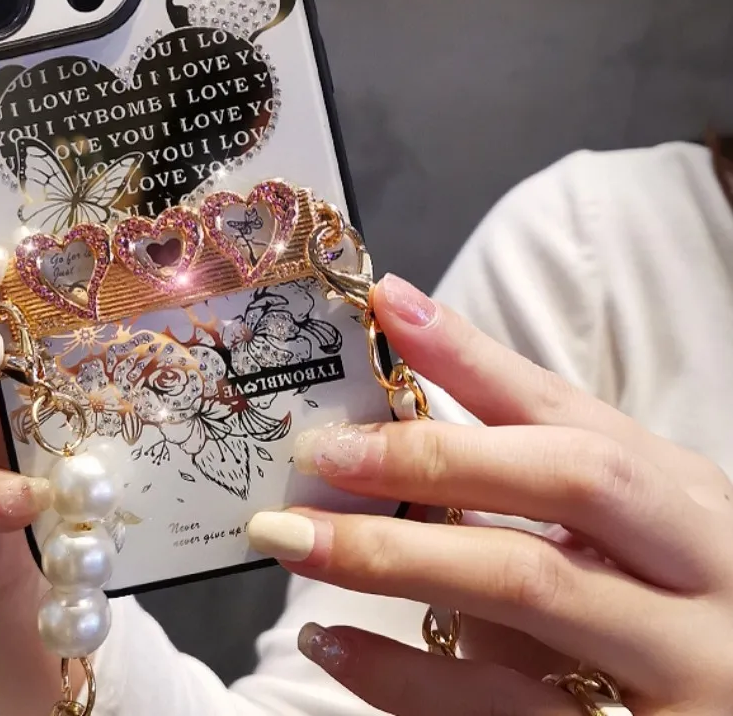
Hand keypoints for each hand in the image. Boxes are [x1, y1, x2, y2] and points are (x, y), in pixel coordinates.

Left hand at [248, 274, 732, 714]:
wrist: (728, 713)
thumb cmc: (656, 616)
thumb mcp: (617, 537)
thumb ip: (527, 489)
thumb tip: (388, 434)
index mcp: (680, 496)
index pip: (567, 408)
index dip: (471, 355)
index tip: (386, 306)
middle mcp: (699, 569)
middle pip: (568, 480)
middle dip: (432, 455)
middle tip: (321, 450)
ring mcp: (681, 664)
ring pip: (527, 587)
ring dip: (390, 557)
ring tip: (291, 538)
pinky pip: (502, 709)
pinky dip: (403, 675)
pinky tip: (331, 643)